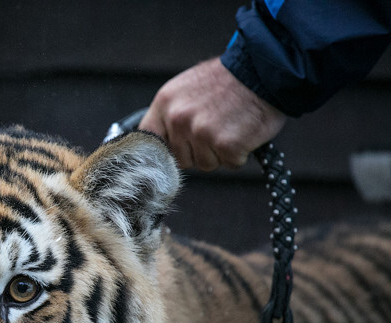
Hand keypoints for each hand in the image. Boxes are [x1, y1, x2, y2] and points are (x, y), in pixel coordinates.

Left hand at [139, 58, 286, 170]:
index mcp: (165, 104)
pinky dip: (240, 153)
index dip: (161, 152)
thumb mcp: (186, 89)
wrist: (264, 68)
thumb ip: (170, 115)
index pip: (148, 142)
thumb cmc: (228, 80)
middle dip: (198, 151)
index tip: (170, 154)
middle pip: (180, 159)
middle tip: (216, 128)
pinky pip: (229, 164)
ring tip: (231, 126)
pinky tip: (244, 132)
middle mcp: (179, 119)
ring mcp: (202, 133)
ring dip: (220, 153)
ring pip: (205, 164)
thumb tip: (159, 144)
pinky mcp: (226, 144)